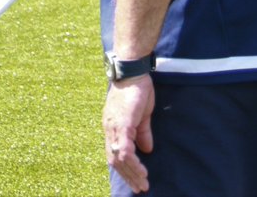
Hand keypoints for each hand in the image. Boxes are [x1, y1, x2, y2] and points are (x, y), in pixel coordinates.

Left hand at [103, 74, 154, 192]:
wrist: (132, 70)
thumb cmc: (137, 88)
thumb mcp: (141, 115)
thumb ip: (142, 133)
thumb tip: (147, 150)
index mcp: (112, 125)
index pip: (114, 153)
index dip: (124, 168)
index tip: (136, 180)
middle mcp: (109, 128)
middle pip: (114, 160)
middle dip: (128, 176)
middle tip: (139, 188)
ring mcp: (113, 126)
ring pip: (118, 158)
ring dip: (132, 173)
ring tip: (143, 185)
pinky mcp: (121, 124)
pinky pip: (124, 150)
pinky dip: (133, 163)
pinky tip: (142, 172)